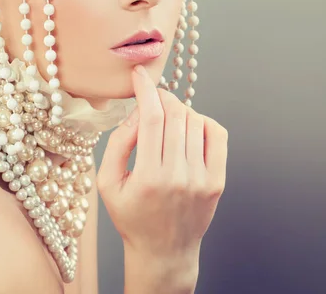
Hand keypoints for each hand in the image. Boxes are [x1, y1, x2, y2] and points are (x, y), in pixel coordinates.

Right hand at [96, 64, 228, 261]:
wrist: (164, 251)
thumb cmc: (132, 216)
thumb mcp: (108, 184)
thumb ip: (117, 143)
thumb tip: (137, 111)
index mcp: (147, 178)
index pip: (151, 118)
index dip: (146, 89)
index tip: (139, 74)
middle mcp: (178, 177)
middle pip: (176, 115)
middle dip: (163, 96)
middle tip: (154, 96)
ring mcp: (201, 179)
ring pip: (195, 121)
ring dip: (180, 110)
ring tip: (168, 119)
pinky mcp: (217, 181)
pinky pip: (216, 134)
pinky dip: (203, 121)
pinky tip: (189, 127)